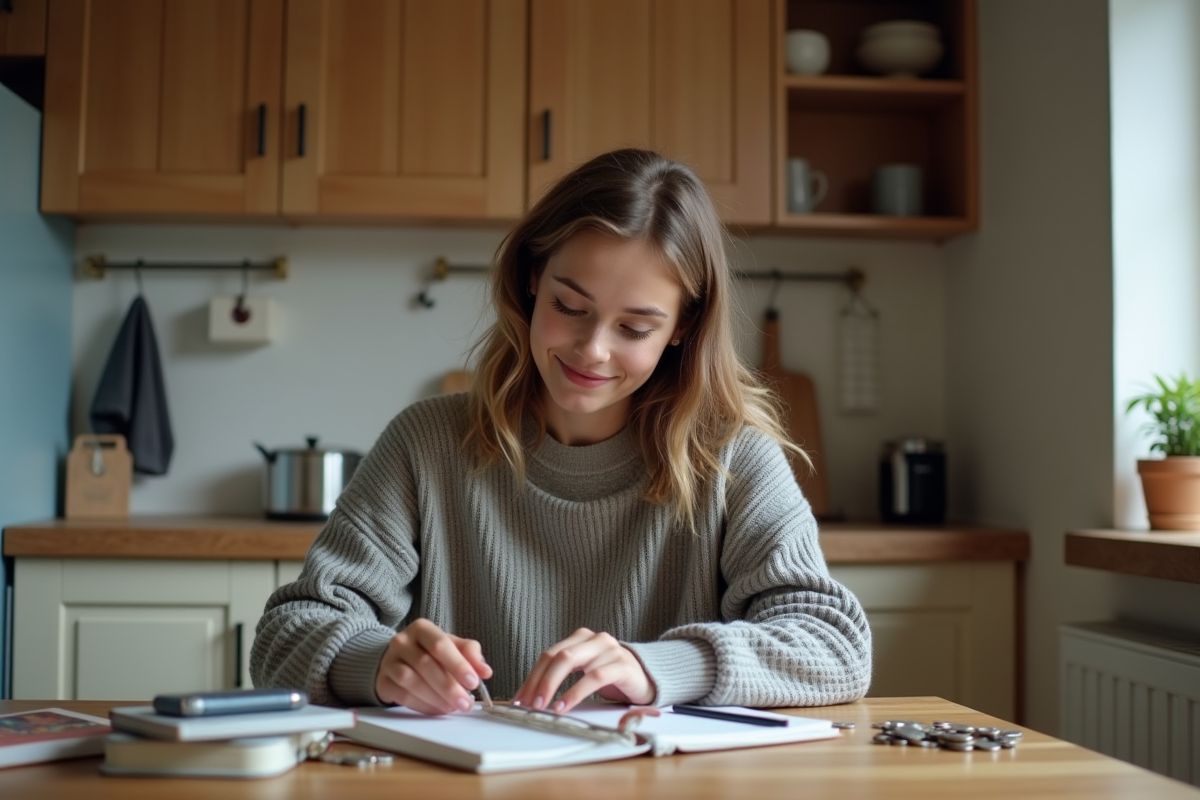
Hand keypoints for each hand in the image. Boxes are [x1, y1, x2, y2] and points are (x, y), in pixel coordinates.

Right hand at [375, 618, 492, 715]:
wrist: (397, 659)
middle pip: (425, 664)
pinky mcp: (382, 682)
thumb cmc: (429, 652)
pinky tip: (438, 709)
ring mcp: (389, 662)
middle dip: (449, 686)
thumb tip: (485, 671)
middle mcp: (402, 641)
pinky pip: (402, 696)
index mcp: (421, 628)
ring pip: (411, 681)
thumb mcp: (451, 646)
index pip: (440, 644)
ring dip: (436, 698)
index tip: (473, 682)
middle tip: (465, 702)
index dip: (458, 664)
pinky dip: (423, 706)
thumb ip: (470, 654)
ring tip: (453, 707)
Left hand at [513, 628, 654, 713]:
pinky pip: (593, 677)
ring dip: (552, 686)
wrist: (647, 679)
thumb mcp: (584, 673)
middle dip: (538, 681)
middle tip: (528, 704)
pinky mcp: (622, 665)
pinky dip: (575, 693)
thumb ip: (562, 676)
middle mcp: (594, 639)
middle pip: (557, 656)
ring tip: (543, 707)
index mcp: (580, 638)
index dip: (531, 677)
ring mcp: (609, 649)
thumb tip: (530, 696)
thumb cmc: (612, 677)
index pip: (548, 655)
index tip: (519, 699)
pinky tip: (565, 706)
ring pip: (571, 662)